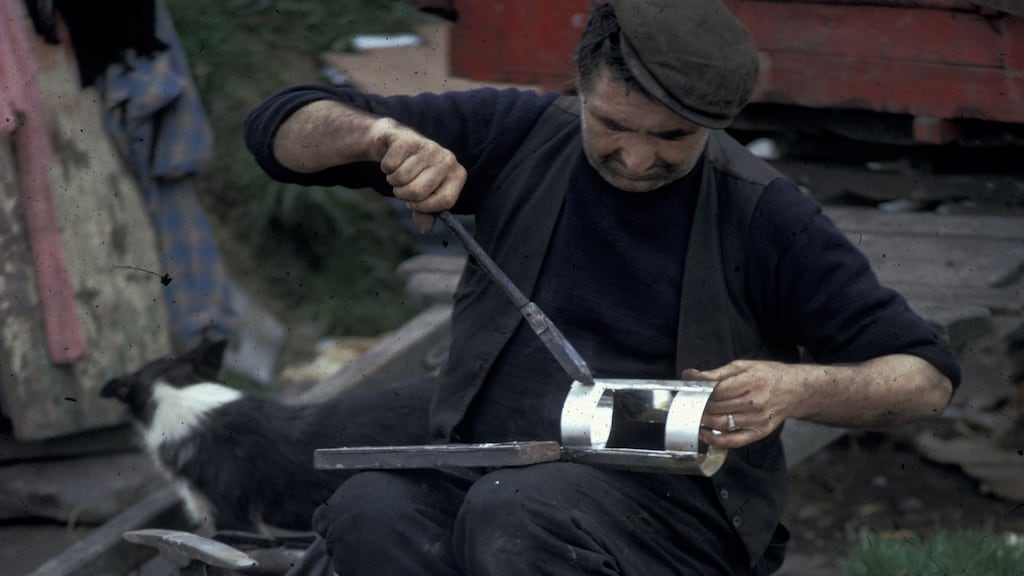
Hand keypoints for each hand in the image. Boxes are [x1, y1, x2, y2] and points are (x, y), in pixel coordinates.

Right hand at [371, 118, 465, 231]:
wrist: (399, 144)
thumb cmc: (416, 175)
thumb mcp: (424, 196)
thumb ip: (426, 213)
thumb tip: (426, 228)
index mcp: (457, 175)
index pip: (445, 201)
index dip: (425, 208)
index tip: (415, 203)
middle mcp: (448, 159)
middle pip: (418, 191)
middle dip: (404, 194)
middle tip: (404, 187)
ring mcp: (429, 147)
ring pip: (401, 178)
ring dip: (393, 180)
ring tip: (399, 173)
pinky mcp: (409, 139)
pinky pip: (389, 165)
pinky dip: (386, 168)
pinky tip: (394, 161)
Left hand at [684, 360, 802, 448]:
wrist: (795, 390)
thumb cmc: (768, 375)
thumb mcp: (744, 366)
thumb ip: (716, 373)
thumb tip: (690, 375)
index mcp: (751, 381)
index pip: (717, 390)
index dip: (699, 391)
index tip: (689, 390)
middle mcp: (755, 402)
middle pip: (717, 408)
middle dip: (699, 406)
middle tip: (688, 404)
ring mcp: (757, 420)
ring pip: (721, 424)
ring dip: (703, 421)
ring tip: (695, 416)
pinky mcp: (759, 432)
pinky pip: (733, 441)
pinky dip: (715, 440)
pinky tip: (705, 433)